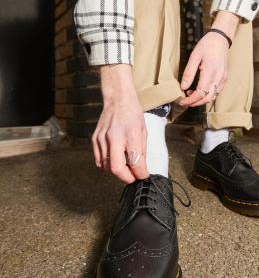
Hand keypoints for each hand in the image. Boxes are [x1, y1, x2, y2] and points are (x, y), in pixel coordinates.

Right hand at [92, 64, 148, 182]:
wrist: (118, 100)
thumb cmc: (132, 114)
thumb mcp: (143, 132)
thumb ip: (142, 152)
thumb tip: (141, 170)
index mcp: (130, 134)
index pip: (135, 162)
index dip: (140, 173)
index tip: (143, 175)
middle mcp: (114, 137)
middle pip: (116, 169)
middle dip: (126, 177)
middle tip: (133, 177)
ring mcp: (102, 139)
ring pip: (107, 166)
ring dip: (117, 171)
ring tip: (125, 165)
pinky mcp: (95, 139)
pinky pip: (99, 160)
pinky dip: (107, 164)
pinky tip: (115, 159)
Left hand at [179, 10, 239, 106]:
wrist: (221, 38)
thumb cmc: (207, 45)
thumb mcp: (194, 56)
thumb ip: (189, 73)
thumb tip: (183, 86)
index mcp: (210, 72)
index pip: (200, 93)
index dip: (190, 100)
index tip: (182, 101)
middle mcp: (219, 77)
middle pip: (207, 98)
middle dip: (195, 103)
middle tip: (185, 101)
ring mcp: (223, 79)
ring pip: (213, 97)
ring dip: (201, 99)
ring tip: (191, 94)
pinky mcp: (224, 78)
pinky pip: (217, 92)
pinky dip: (208, 95)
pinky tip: (200, 90)